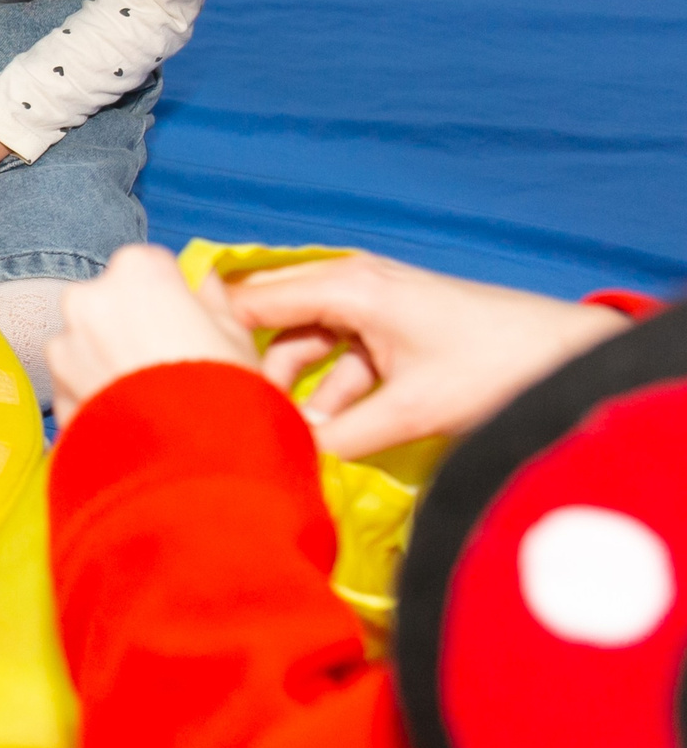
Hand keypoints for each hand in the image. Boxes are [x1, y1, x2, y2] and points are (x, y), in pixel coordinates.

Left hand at [48, 244, 260, 426]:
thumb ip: (210, 293)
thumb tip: (199, 278)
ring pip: (88, 341)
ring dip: (109, 359)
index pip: (150, 266)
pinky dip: (96, 394)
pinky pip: (76, 381)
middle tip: (169, 365)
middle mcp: (88, 298)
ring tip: (151, 399)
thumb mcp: (236, 333)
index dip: (172, 296)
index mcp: (136, 271)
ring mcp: (63, 345)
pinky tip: (131, 420)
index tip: (187, 324)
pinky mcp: (52, 390)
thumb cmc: (225, 394)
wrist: (191, 473)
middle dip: (132, 323)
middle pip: (111, 301)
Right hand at [224, 254, 629, 458]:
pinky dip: (330, 395)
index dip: (210, 330)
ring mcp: (369, 308)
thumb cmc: (492, 369)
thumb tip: (284, 462)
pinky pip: (338, 359)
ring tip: (283, 438)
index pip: (249, 298)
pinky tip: (327, 437)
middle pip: (271, 321)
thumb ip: (342, 436)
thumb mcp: (411, 409)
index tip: (180, 370)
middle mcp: (348, 285)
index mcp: (345, 286)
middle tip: (229, 416)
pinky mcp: (389, 332)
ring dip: (296, 390)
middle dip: (251, 367)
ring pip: (304, 346)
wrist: (568, 360)